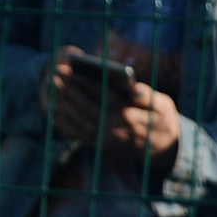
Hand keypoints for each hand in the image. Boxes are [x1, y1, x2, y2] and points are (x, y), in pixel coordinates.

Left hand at [47, 45, 181, 163]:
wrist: (162, 146)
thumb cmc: (161, 118)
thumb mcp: (163, 105)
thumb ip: (148, 97)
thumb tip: (135, 89)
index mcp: (131, 115)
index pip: (103, 96)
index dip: (85, 83)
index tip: (70, 70)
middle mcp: (116, 129)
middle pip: (87, 108)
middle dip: (70, 92)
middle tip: (55, 75)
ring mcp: (106, 140)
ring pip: (79, 122)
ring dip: (63, 105)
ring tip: (53, 87)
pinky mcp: (100, 145)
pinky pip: (78, 135)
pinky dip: (64, 123)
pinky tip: (54, 108)